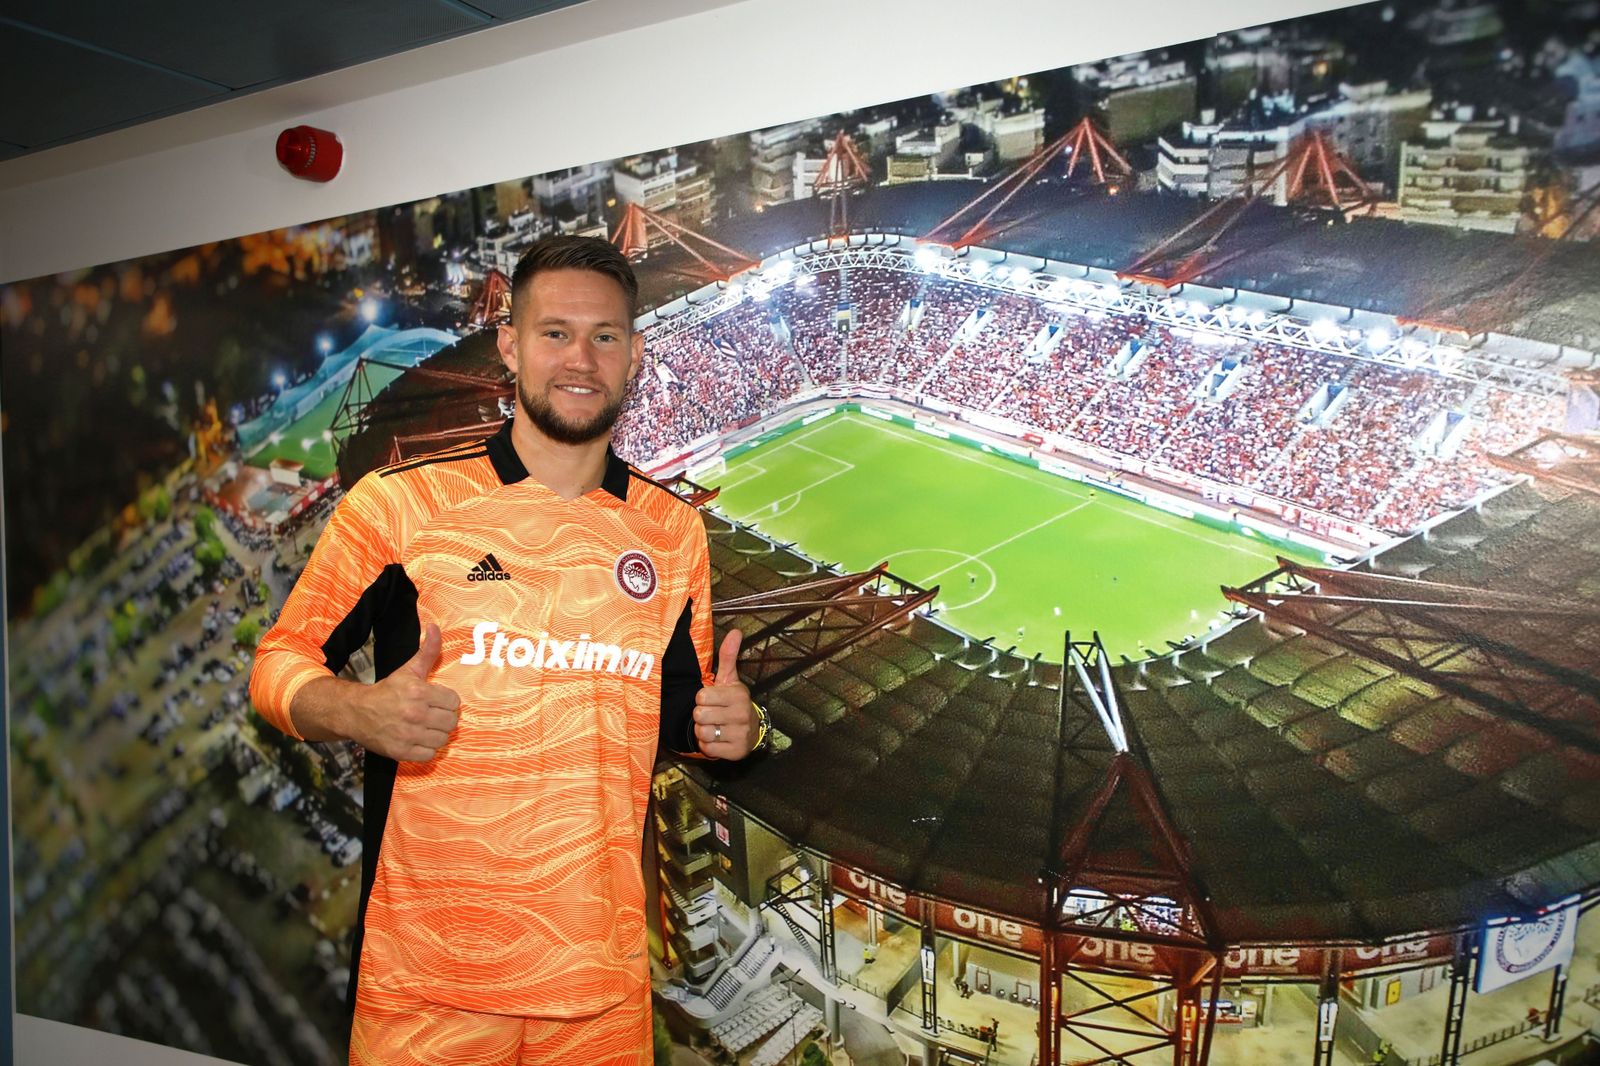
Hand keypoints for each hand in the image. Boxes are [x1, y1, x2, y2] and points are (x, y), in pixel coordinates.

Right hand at [345, 623, 460, 761]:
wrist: (356, 713)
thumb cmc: (387, 691)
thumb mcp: (408, 669)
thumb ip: (427, 650)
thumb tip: (435, 627)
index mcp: (419, 692)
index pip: (454, 702)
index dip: (446, 701)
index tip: (436, 701)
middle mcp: (414, 714)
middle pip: (451, 722)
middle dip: (443, 718)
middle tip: (431, 715)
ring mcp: (408, 735)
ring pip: (442, 740)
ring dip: (436, 734)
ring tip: (425, 727)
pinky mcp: (401, 752)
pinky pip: (429, 755)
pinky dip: (425, 749)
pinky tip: (417, 739)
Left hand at [693, 628, 757, 759]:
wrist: (751, 731)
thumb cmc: (733, 702)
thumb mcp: (730, 679)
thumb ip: (728, 656)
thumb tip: (736, 631)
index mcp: (738, 694)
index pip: (701, 697)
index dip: (702, 699)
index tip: (712, 699)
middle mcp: (742, 714)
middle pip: (699, 715)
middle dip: (701, 716)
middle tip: (712, 714)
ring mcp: (741, 734)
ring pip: (702, 733)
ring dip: (703, 731)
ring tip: (715, 726)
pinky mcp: (736, 752)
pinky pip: (708, 749)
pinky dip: (708, 745)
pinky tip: (718, 739)